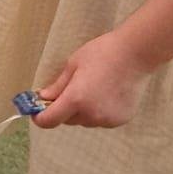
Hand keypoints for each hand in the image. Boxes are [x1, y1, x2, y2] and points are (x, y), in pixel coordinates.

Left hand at [34, 31, 151, 129]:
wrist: (136, 54)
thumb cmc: (102, 53)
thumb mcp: (73, 64)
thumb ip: (58, 85)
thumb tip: (43, 97)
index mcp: (76, 99)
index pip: (50, 120)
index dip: (40, 117)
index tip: (36, 111)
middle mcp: (91, 114)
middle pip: (68, 120)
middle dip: (63, 109)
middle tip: (68, 90)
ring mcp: (107, 119)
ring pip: (85, 121)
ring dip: (82, 111)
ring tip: (92, 88)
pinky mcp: (120, 120)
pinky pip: (101, 120)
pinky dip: (98, 111)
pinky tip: (106, 94)